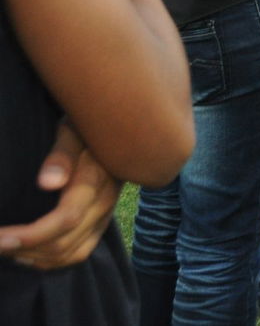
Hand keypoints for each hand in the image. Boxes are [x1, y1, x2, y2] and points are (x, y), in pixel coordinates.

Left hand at [0, 121, 121, 268]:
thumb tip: (47, 183)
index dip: (30, 235)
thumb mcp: (73, 130)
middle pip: (64, 243)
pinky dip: (51, 261)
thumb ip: (62, 155)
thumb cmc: (87, 127)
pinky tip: (27, 254)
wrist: (120, 131)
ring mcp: (105, 216)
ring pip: (70, 254)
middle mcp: (103, 204)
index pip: (65, 219)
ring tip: (5, 249)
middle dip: (22, 249)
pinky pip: (79, 253)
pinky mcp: (101, 223)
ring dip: (34, 257)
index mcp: (96, 182)